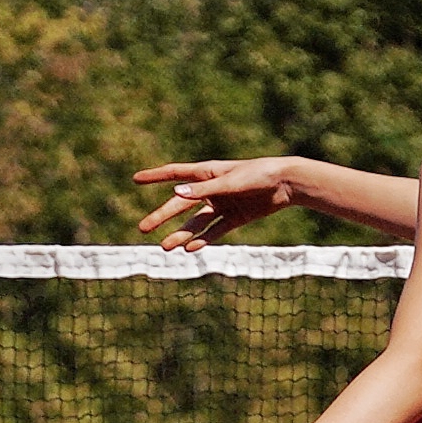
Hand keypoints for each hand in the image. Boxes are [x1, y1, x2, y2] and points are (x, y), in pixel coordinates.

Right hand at [133, 153, 307, 249]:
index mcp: (207, 173)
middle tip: (142, 228)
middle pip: (180, 204)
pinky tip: (190, 249)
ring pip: (196, 222)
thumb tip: (175, 193)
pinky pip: (215, 230)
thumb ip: (203, 190)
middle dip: (161, 216)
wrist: (286, 184)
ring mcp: (222, 204)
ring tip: (166, 247)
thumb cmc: (258, 175)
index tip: (136, 179)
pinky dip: (203, 239)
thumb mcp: (230, 182)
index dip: (155, 176)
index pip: (174, 174)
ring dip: (181, 234)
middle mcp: (211, 189)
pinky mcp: (235, 217)